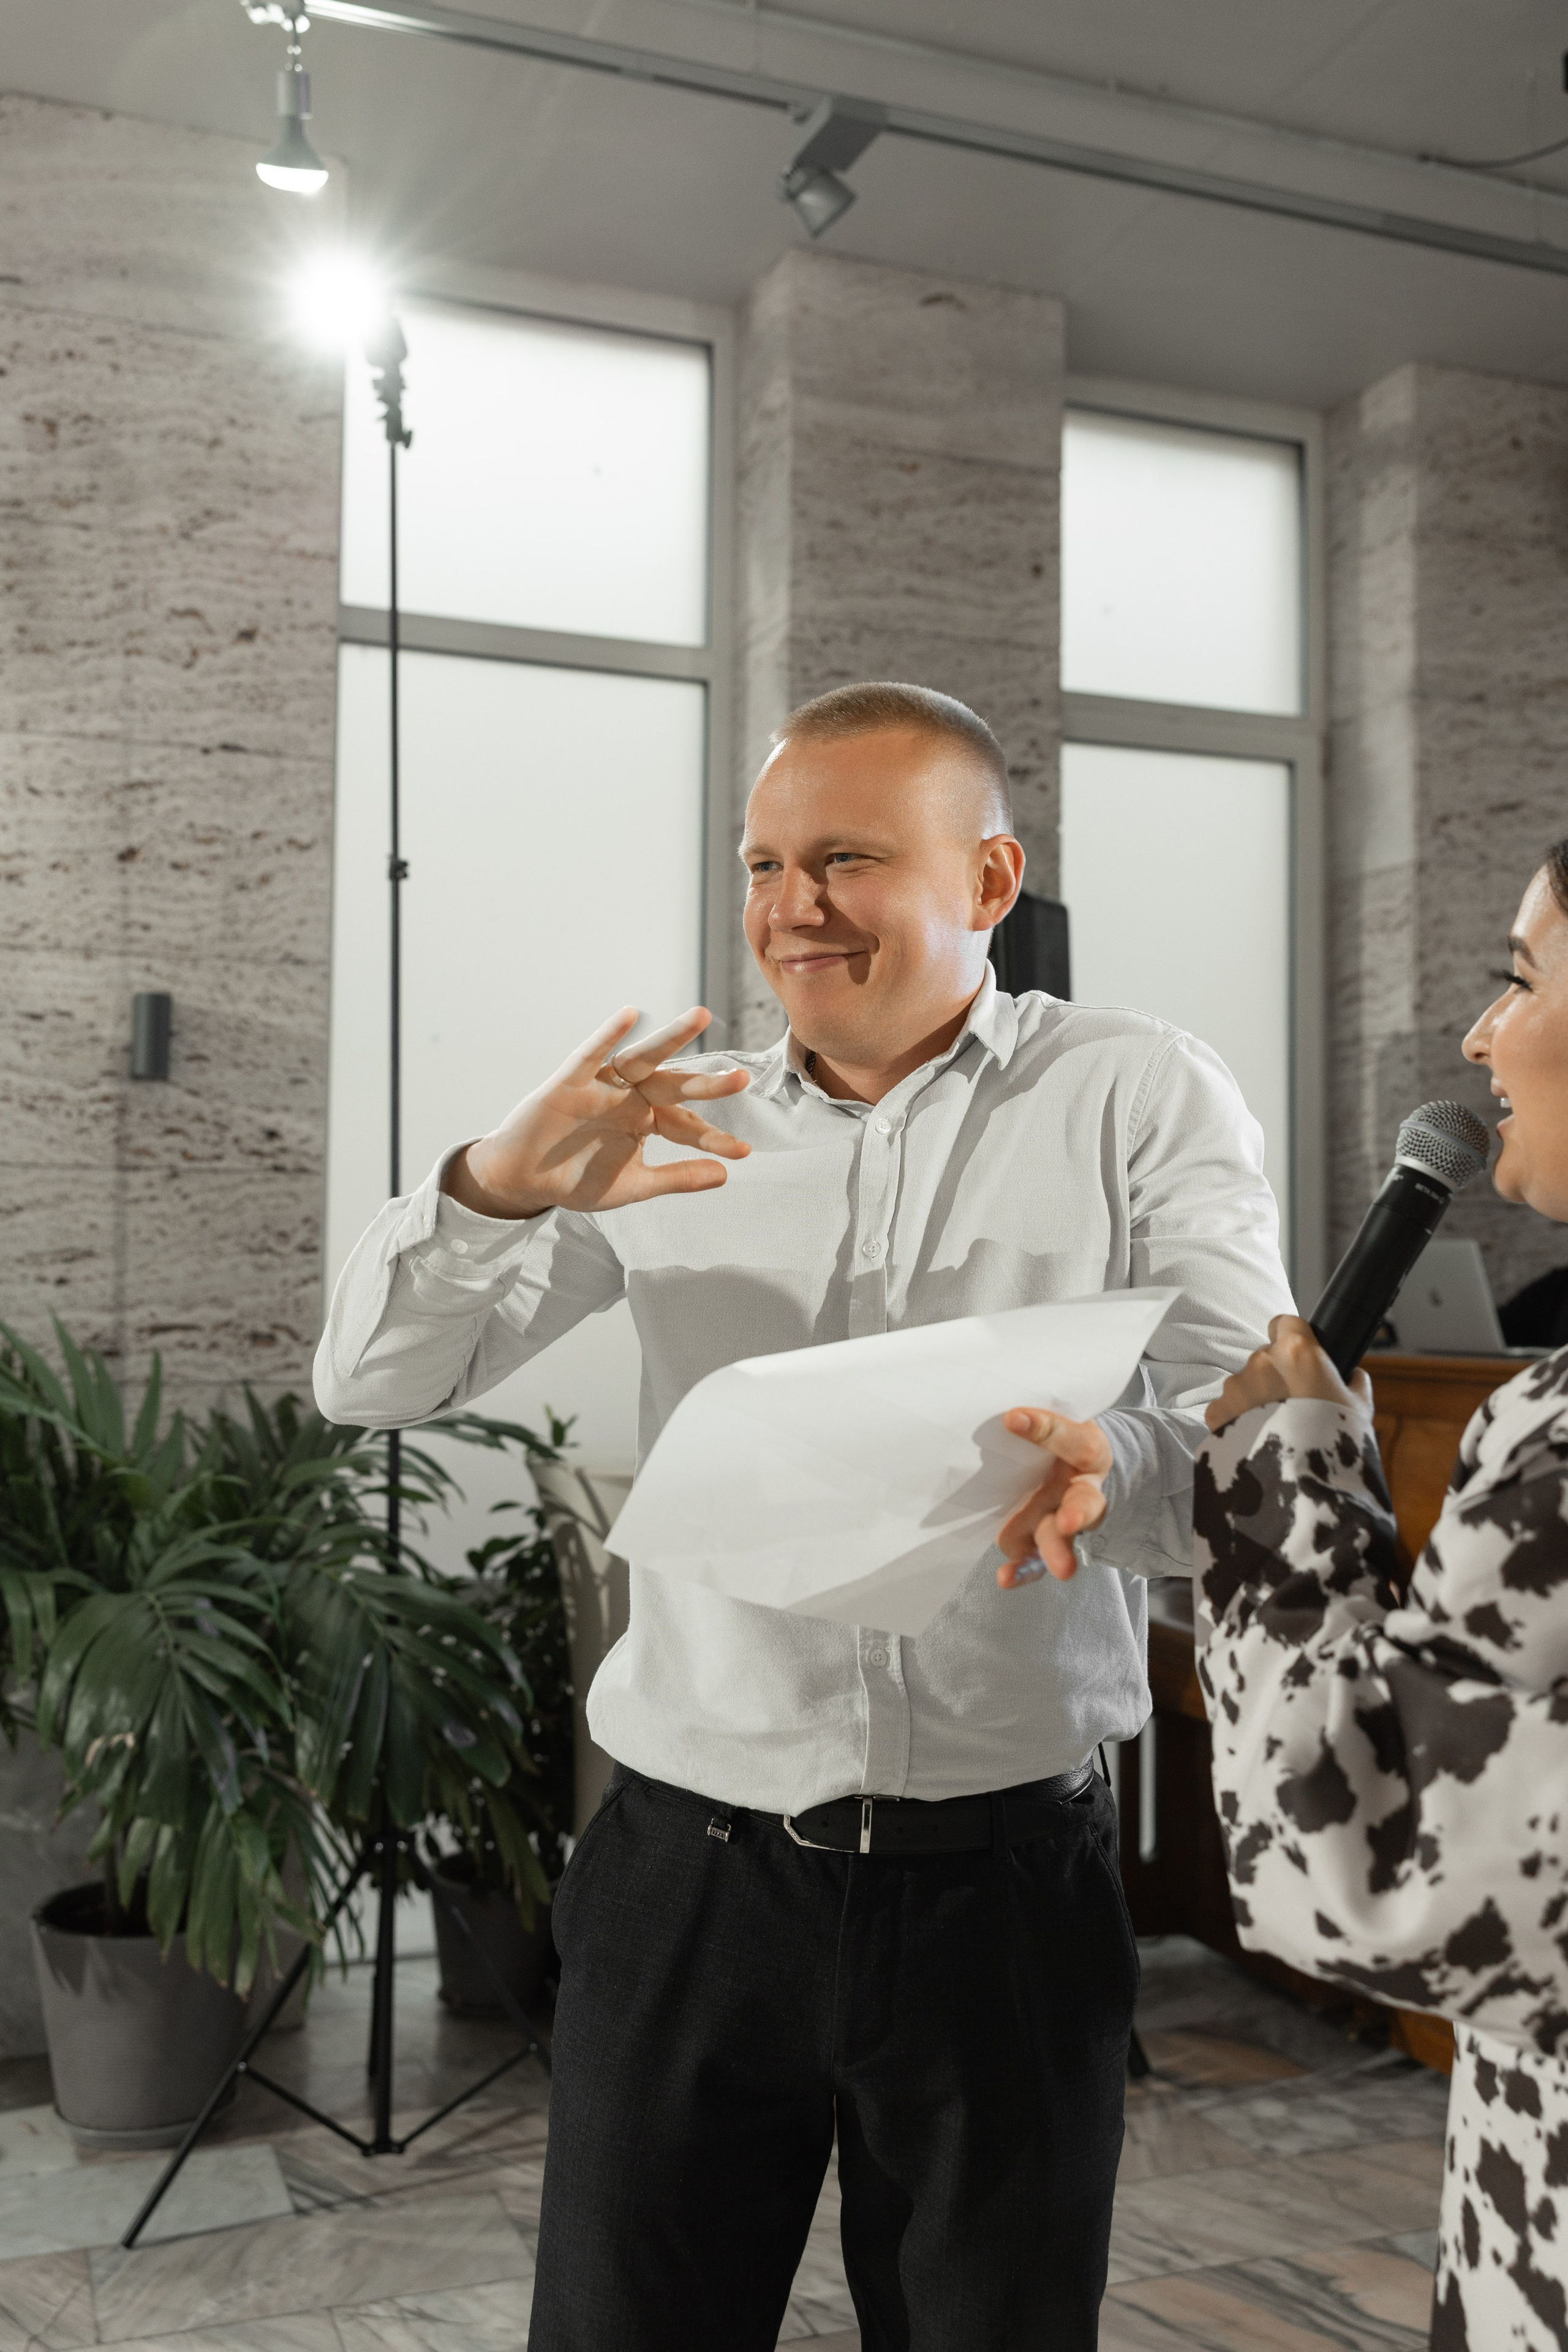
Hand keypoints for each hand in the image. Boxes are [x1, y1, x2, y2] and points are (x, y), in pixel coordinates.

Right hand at [442, 1007, 751, 1219]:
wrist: (524, 1181)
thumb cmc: (575, 1179)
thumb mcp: (632, 1186)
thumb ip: (676, 1178)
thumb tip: (725, 1176)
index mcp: (646, 1121)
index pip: (686, 1126)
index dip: (713, 1139)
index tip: (743, 1152)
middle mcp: (630, 1097)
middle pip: (674, 1085)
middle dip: (706, 1084)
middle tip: (742, 1078)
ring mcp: (602, 1086)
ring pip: (642, 1058)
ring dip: (671, 1037)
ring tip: (701, 1016)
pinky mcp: (570, 1081)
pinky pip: (590, 1054)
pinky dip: (608, 1034)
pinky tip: (629, 1014)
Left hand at [995, 1410, 1112, 1587]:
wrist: (1086, 1470)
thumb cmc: (1062, 1442)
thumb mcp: (1062, 1425)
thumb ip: (1038, 1424)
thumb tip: (997, 1416)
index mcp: (1089, 1452)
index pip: (1073, 1440)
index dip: (1045, 1429)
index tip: (1012, 1418)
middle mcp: (1080, 1488)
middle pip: (1084, 1503)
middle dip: (1077, 1514)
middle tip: (1069, 1522)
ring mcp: (1063, 1519)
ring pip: (1060, 1536)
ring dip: (1057, 1552)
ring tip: (1062, 1569)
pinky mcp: (1045, 1542)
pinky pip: (1037, 1560)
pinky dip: (1023, 1571)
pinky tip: (1006, 1577)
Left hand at [1204, 1314, 1372, 1434]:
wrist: (1301, 1485)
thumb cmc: (1336, 1444)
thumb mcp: (1359, 1408)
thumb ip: (1353, 1382)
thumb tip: (1352, 1375)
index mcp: (1297, 1351)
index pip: (1285, 1323)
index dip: (1292, 1337)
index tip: (1297, 1355)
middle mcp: (1261, 1361)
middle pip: (1266, 1357)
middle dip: (1276, 1375)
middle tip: (1293, 1406)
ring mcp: (1236, 1386)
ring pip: (1245, 1383)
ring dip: (1256, 1398)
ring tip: (1276, 1429)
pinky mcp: (1216, 1411)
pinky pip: (1228, 1408)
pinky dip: (1238, 1420)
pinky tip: (1257, 1440)